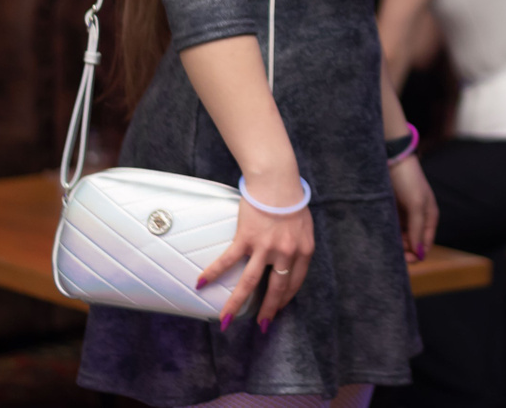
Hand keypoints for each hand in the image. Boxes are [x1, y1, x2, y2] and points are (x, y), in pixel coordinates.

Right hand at [199, 171, 314, 331]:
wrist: (277, 180)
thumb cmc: (291, 198)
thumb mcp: (303, 225)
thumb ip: (298, 244)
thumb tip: (289, 258)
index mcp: (302, 250)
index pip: (295, 282)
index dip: (286, 298)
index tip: (279, 308)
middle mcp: (285, 253)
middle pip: (276, 288)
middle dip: (268, 310)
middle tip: (261, 325)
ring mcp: (265, 247)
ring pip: (249, 282)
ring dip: (235, 303)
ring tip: (226, 320)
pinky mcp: (246, 238)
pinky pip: (227, 260)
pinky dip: (214, 272)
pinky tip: (202, 283)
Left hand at [390, 153, 437, 261]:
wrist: (391, 159)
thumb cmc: (408, 180)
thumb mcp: (416, 204)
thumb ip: (417, 229)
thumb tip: (419, 254)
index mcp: (429, 218)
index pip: (425, 245)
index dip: (416, 255)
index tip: (404, 259)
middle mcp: (418, 220)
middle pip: (412, 244)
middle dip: (404, 250)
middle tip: (391, 252)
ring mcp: (404, 217)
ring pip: (400, 239)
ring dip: (394, 244)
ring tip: (385, 243)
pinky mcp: (391, 213)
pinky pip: (390, 230)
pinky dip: (387, 236)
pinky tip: (380, 237)